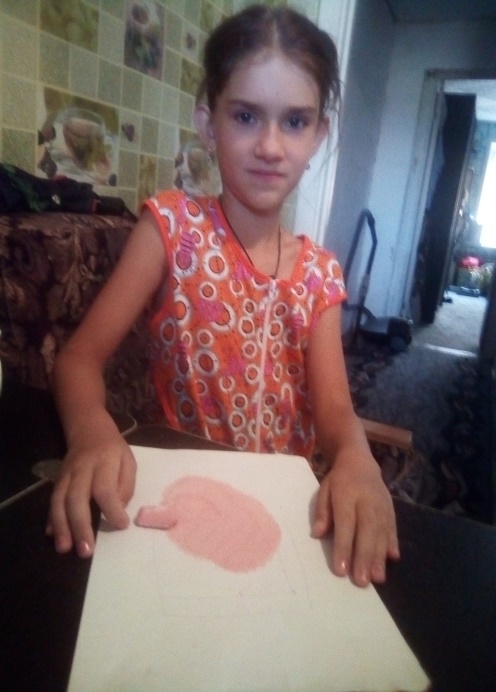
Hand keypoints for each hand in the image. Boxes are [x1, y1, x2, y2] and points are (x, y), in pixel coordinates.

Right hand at [46, 434, 135, 557]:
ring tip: (65, 548)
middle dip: (80, 526)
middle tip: (86, 550)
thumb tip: (118, 509)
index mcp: (104, 462)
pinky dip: (51, 519)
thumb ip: (126, 485)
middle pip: (77, 498)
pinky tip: (52, 535)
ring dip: (61, 527)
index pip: (105, 489)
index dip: (112, 509)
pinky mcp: (57, 480)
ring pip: (59, 501)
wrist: (89, 429)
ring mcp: (66, 475)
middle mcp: (81, 469)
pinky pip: (52, 500)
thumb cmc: (113, 450)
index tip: (121, 526)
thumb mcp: (128, 462)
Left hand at [312, 453, 398, 586]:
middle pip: (366, 532)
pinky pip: (392, 527)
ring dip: (379, 557)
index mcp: (346, 496)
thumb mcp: (324, 490)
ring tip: (377, 578)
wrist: (360, 461)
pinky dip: (393, 542)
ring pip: (381, 533)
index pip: (345, 524)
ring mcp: (381, 506)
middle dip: (363, 557)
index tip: (341, 569)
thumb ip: (322, 512)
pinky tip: (393, 558)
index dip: (343, 547)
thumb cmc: (338, 480)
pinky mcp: (391, 509)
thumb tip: (317, 534)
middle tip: (361, 581)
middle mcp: (366, 502)